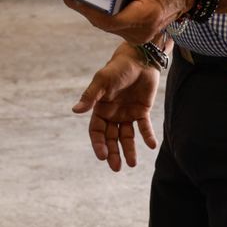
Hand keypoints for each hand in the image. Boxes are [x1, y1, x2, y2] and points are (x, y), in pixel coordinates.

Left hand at [61, 0, 196, 43]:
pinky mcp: (135, 32)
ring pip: (106, 24)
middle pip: (103, 22)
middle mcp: (140, 32)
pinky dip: (103, 11)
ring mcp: (138, 35)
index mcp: (144, 17)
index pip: (107, 18)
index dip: (86, 7)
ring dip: (92, 8)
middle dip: (84, 6)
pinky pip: (113, 22)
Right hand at [71, 44, 158, 170]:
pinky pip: (144, 127)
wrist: (140, 58)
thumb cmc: (118, 68)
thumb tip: (75, 111)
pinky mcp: (142, 111)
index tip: (103, 156)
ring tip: (131, 164)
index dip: (99, 144)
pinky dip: (147, 136)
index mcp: (100, 108)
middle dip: (113, 153)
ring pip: (127, 136)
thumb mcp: (103, 82)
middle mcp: (112, 114)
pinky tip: (151, 145)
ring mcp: (127, 113)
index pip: (97, 131)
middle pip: (111, 138)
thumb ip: (90, 96)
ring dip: (129, 150)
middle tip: (116, 168)